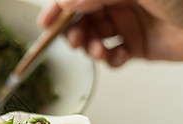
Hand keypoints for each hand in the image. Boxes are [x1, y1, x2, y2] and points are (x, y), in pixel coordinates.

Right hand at [38, 0, 182, 66]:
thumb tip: (67, 1)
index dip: (59, 9)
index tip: (45, 23)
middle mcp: (119, 3)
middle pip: (83, 19)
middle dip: (74, 32)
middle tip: (76, 41)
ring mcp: (128, 25)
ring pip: (95, 39)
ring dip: (91, 48)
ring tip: (99, 51)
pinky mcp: (137, 46)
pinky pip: (113, 56)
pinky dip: (111, 60)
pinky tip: (118, 56)